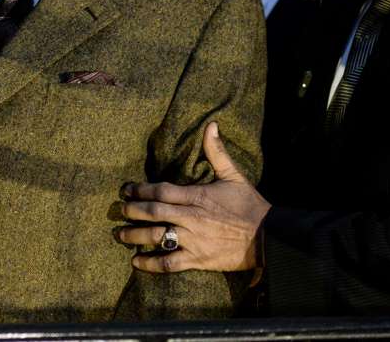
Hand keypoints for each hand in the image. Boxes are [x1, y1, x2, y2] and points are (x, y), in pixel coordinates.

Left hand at [115, 122, 269, 271]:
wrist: (270, 238)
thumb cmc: (250, 206)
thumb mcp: (234, 176)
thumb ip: (217, 152)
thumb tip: (211, 125)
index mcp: (197, 196)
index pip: (161, 190)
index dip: (141, 189)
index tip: (127, 189)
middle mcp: (191, 218)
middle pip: (153, 212)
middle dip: (133, 210)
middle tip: (119, 210)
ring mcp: (193, 240)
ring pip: (157, 237)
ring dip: (135, 236)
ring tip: (120, 234)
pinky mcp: (198, 260)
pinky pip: (170, 263)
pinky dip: (151, 263)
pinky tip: (137, 262)